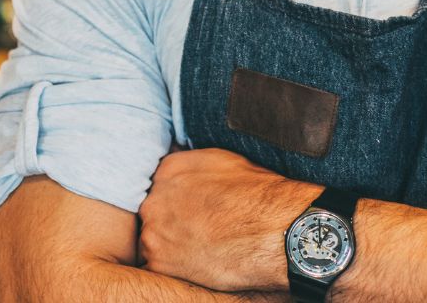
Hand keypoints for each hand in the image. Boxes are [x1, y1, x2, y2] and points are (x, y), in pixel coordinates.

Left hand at [138, 148, 316, 293]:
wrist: (273, 229)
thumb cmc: (258, 195)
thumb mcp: (223, 160)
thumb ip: (194, 164)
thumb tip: (188, 169)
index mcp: (169, 170)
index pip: (160, 184)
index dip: (177, 199)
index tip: (191, 210)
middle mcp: (154, 198)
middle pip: (154, 212)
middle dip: (171, 221)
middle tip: (197, 231)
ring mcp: (153, 231)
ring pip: (153, 240)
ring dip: (171, 245)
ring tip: (200, 248)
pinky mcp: (159, 261)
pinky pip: (156, 266)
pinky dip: (174, 267)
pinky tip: (198, 263)